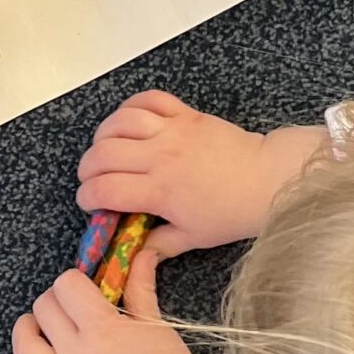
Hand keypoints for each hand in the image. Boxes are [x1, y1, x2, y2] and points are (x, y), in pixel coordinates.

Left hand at [12, 245, 209, 353]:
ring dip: (30, 329)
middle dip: (58, 300)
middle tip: (77, 307)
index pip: (66, 286)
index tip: (89, 289)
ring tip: (48, 326)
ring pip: (24, 347)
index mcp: (101, 331)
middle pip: (43, 309)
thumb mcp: (156, 324)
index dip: (76, 281)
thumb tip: (142, 252)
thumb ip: (140, 286)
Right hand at [75, 93, 324, 257]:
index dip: (87, 197)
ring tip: (104, 149)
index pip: (105, 189)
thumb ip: (159, 245)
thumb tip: (133, 254)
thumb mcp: (194, 237)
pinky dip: (130, 106)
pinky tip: (127, 121)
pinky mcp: (184, 113)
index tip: (88, 203)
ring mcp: (172, 130)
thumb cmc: (231, 213)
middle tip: (92, 179)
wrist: (266, 180)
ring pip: (119, 122)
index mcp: (160, 191)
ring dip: (103, 135)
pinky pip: (148, 99)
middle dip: (87, 168)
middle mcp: (160, 156)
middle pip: (103, 153)